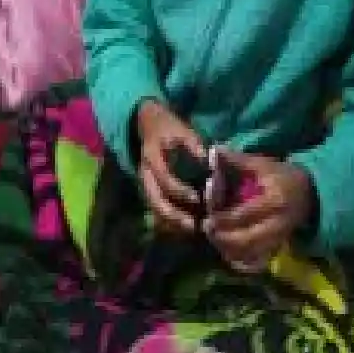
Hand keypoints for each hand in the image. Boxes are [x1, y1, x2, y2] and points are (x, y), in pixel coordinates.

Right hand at [135, 100, 206, 234]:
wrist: (149, 123)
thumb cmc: (170, 128)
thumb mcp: (184, 131)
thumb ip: (195, 147)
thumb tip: (209, 166)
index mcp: (152, 157)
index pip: (165, 179)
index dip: (181, 191)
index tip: (198, 198)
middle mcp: (144, 173)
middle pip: (154, 200)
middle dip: (173, 216)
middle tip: (194, 226)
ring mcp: (144, 182)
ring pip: (153, 207)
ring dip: (171, 221)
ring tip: (191, 229)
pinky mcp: (147, 188)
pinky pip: (154, 208)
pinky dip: (167, 220)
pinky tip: (182, 227)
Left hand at [206, 150, 314, 271]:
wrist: (311, 193)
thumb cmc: (282, 175)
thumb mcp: (263, 164)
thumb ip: (237, 160)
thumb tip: (212, 151)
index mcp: (274, 201)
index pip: (244, 215)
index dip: (223, 219)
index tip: (206, 218)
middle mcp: (279, 224)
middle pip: (246, 240)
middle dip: (223, 238)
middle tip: (206, 230)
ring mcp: (280, 238)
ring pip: (250, 254)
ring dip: (228, 250)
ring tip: (213, 239)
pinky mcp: (278, 247)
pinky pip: (257, 260)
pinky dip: (240, 259)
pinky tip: (227, 250)